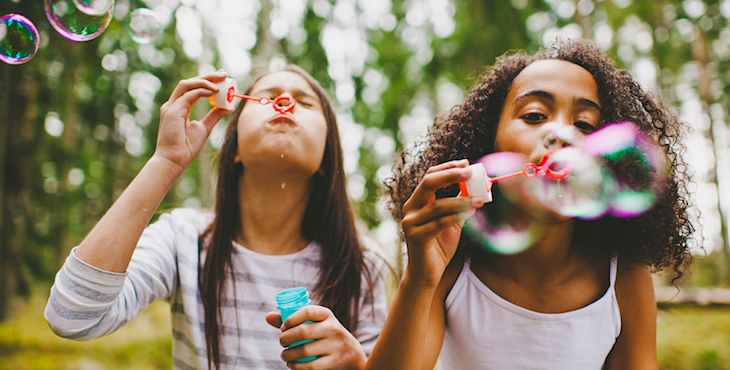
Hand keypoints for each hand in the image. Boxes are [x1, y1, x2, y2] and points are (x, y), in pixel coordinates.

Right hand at [154, 70, 232, 171]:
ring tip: (220, 81)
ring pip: (187, 85)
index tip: (222, 77)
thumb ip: (214, 115)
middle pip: (190, 83)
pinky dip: (201, 91)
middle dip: (208, 76)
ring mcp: (171, 107)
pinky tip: (213, 92)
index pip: (193, 88)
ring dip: (205, 81)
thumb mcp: (204, 128)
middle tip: (224, 74)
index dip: (207, 80)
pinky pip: (188, 95)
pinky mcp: (172, 112)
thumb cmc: (186, 148)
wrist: (174, 161)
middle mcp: (173, 105)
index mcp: (179, 107)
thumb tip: (228, 106)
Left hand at [266, 306, 366, 369]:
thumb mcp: (316, 324)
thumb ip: (292, 320)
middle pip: (303, 331)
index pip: (307, 310)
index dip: (291, 318)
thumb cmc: (326, 336)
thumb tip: (267, 316)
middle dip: (285, 338)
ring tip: (284, 355)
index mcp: (327, 315)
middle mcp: (333, 328)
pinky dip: (296, 367)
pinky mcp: (334, 361)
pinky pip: (310, 366)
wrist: (353, 355)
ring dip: (288, 354)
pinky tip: (291, 365)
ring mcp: (335, 345)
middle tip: (282, 342)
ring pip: (304, 350)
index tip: (284, 327)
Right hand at [401, 159, 484, 287]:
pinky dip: (456, 216)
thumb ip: (459, 204)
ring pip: (438, 205)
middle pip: (428, 183)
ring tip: (480, 199)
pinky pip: (439, 223)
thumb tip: (476, 186)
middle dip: (450, 175)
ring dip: (461, 200)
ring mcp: (411, 223)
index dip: (447, 167)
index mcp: (417, 202)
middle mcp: (410, 209)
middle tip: (470, 172)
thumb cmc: (439, 246)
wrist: (427, 273)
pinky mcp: (416, 237)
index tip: (466, 163)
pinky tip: (471, 212)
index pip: (429, 176)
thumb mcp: (451, 221)